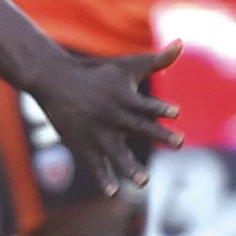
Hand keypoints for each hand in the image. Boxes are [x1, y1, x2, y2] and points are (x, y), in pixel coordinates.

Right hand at [26, 42, 183, 193]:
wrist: (53, 78)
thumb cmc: (95, 71)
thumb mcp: (127, 64)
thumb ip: (157, 59)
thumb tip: (182, 43)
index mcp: (125, 97)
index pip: (147, 104)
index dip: (161, 108)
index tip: (175, 113)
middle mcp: (113, 115)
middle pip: (140, 127)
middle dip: (159, 134)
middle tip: (179, 143)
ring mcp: (97, 131)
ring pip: (117, 152)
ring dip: (130, 167)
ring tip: (144, 182)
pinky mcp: (83, 143)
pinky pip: (95, 164)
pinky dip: (102, 178)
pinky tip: (111, 192)